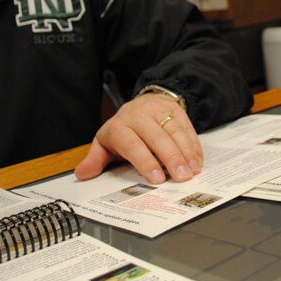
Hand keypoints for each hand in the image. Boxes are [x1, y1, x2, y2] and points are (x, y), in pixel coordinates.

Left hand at [74, 92, 202, 184]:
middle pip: (157, 137)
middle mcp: (139, 116)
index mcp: (119, 127)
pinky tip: (197, 160)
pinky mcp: (175, 109)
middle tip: (181, 177)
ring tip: (192, 171)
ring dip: (186, 152)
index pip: (133, 145)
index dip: (145, 161)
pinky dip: (194, 145)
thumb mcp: (105, 143)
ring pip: (174, 131)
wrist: (142, 102)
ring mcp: (159, 110)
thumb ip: (96, 160)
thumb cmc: (124, 130)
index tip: (156, 179)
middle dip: (171, 158)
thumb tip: (83, 175)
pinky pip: (186, 126)